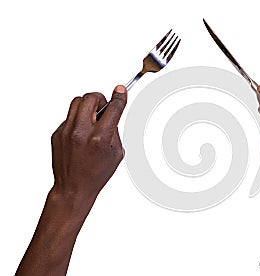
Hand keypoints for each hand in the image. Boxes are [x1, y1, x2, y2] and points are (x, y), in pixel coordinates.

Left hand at [51, 85, 126, 201]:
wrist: (73, 188)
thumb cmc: (96, 173)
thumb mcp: (116, 153)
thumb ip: (114, 130)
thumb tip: (112, 112)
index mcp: (100, 138)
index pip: (112, 108)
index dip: (119, 96)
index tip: (121, 90)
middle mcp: (81, 132)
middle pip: (90, 97)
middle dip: (100, 98)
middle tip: (103, 106)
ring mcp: (66, 132)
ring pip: (77, 102)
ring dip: (88, 105)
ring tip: (92, 118)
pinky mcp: (57, 133)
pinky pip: (69, 117)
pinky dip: (78, 120)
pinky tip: (81, 134)